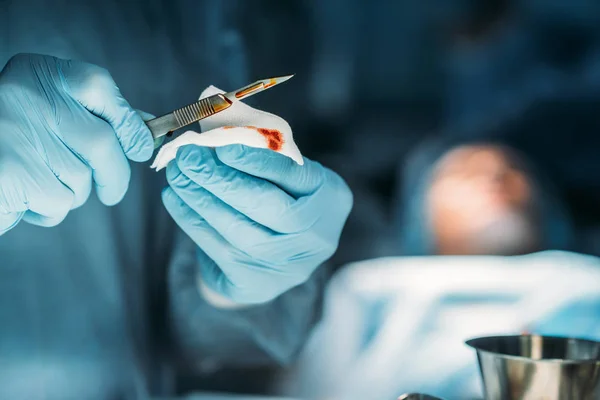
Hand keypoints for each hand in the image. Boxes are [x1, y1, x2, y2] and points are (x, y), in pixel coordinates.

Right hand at [0, 54, 153, 234]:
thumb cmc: (11, 143)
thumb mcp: (48, 114)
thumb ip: (94, 116)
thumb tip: (146, 131)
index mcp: (38, 74)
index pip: (99, 86)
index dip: (129, 123)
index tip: (140, 148)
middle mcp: (26, 95)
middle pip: (102, 141)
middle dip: (115, 175)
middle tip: (111, 192)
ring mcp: (16, 132)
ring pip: (80, 177)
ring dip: (72, 193)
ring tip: (38, 183)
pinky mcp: (11, 172)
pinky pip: (58, 201)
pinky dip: (49, 210)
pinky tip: (23, 198)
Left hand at [162, 144, 352, 303]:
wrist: (280, 253)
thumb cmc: (281, 196)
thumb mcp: (285, 172)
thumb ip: (262, 153)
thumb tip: (213, 136)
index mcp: (331, 197)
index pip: (293, 176)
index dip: (256, 162)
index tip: (223, 148)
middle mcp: (317, 237)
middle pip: (267, 208)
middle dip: (221, 180)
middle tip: (189, 157)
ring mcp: (289, 266)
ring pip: (239, 232)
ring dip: (200, 199)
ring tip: (178, 174)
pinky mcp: (257, 285)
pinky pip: (219, 250)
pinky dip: (192, 221)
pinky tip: (175, 198)